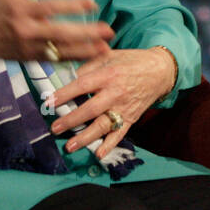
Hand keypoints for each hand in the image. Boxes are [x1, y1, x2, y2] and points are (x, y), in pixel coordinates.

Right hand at [0, 0, 114, 64]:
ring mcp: (31, 48)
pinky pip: (56, 61)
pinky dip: (74, 60)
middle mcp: (28, 32)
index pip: (51, 8)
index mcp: (22, 12)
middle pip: (60, 33)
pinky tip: (91, 57)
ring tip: (106, 48)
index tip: (92, 3)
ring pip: (61, 52)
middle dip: (86, 33)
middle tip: (108, 30)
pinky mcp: (33, 59)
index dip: (72, 5)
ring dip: (85, 51)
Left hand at [46, 46, 177, 157]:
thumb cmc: (132, 61)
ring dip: (85, 137)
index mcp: (109, 74)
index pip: (83, 85)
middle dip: (71, 120)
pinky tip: (98, 154)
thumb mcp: (110, 56)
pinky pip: (119, 134)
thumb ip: (89, 65)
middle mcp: (116, 92)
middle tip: (55, 128)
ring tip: (70, 146)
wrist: (160, 71)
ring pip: (103, 125)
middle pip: (91, 109)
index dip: (64, 94)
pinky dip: (110, 145)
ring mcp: (124, 107)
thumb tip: (67, 76)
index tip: (48, 102)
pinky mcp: (131, 118)